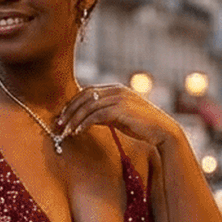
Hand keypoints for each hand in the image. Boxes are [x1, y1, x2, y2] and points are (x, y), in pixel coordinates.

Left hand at [56, 83, 176, 148]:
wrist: (163, 132)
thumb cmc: (142, 127)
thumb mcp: (119, 118)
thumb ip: (104, 114)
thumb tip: (85, 119)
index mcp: (116, 89)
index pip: (87, 92)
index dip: (72, 104)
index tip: (62, 117)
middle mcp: (117, 90)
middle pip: (84, 96)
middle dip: (69, 111)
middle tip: (58, 125)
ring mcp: (119, 98)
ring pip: (88, 106)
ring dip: (74, 119)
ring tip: (65, 132)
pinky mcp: (121, 109)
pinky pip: (96, 115)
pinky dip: (84, 124)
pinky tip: (77, 132)